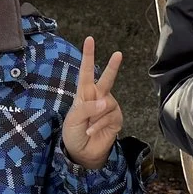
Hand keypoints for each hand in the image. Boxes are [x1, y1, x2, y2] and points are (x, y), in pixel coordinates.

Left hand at [62, 37, 124, 168]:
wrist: (82, 153)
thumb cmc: (74, 133)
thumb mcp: (74, 119)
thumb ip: (87, 108)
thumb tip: (104, 103)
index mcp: (84, 94)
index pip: (86, 72)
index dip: (88, 56)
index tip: (89, 40)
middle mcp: (98, 98)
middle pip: (107, 79)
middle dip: (113, 67)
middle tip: (118, 54)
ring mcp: (108, 108)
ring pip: (106, 104)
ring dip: (95, 117)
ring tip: (88, 126)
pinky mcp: (116, 119)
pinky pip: (109, 116)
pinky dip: (99, 125)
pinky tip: (92, 132)